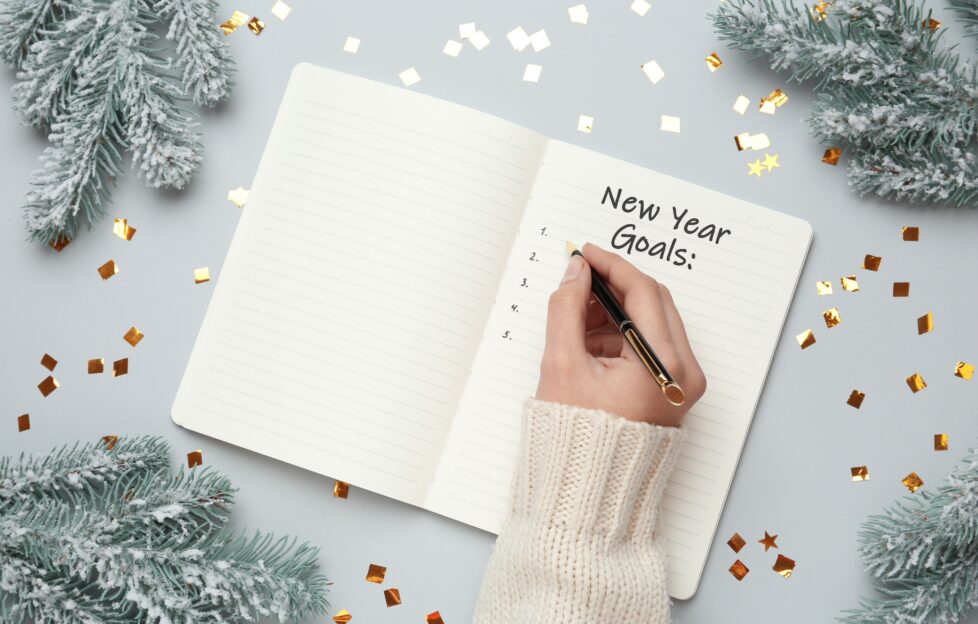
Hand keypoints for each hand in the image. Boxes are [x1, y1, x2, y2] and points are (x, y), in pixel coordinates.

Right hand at [535, 243, 705, 426]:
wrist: (590, 489)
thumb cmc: (577, 439)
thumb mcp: (563, 365)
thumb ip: (566, 309)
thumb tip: (575, 273)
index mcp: (664, 366)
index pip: (643, 293)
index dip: (610, 267)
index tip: (585, 254)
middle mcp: (684, 373)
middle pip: (654, 302)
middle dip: (614, 286)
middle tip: (579, 280)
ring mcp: (682, 382)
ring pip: (653, 321)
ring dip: (616, 310)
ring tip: (577, 316)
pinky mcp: (672, 389)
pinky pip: (651, 344)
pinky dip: (622, 334)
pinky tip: (590, 339)